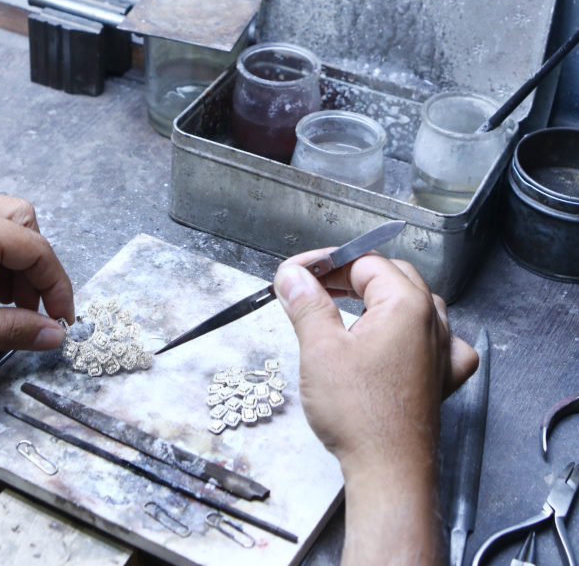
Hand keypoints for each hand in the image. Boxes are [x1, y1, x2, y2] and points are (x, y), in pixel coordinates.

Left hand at [0, 195, 74, 359]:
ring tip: (3, 303)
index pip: (35, 248)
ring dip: (13, 261)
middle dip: (35, 264)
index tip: (62, 318)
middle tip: (30, 306)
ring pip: (2, 223)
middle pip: (23, 221)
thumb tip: (51, 335)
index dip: (56, 285)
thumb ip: (11, 330)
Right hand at [274, 251, 477, 565]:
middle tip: (313, 288)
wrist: (388, 472)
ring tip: (346, 310)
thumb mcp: (320, 348)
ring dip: (379, 300)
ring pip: (413, 304)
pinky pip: (438, 340)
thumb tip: (294, 277)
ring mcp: (441, 351)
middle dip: (349, 277)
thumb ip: (307, 303)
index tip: (298, 274)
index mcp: (406, 304)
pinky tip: (399, 341)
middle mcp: (432, 322)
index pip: (363, 262)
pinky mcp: (440, 378)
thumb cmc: (361, 416)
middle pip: (389, 277)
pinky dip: (416, 333)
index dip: (326, 263)